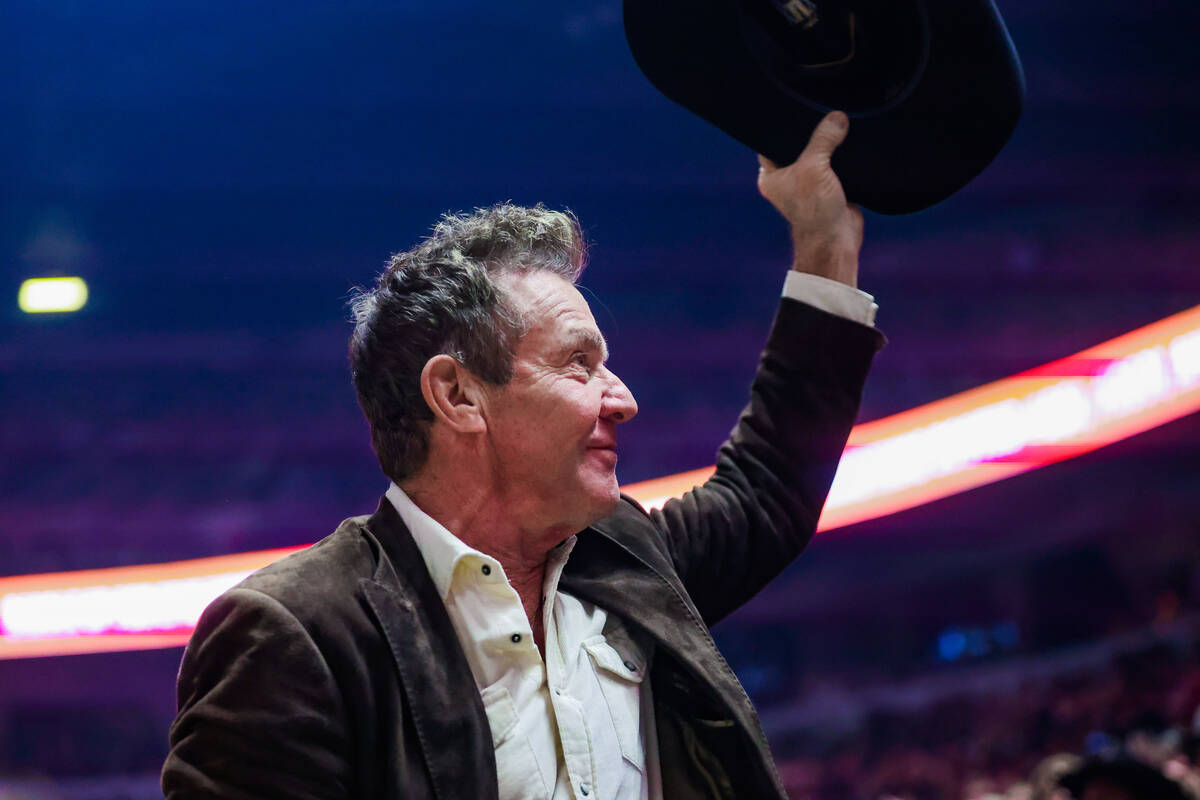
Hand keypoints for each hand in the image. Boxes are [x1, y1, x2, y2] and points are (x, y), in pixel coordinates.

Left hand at [757, 111, 862, 287]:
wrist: (836, 241)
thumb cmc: (815, 210)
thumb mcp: (814, 167)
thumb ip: (823, 139)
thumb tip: (837, 117)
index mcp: (771, 175)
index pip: (771, 141)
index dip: (783, 124)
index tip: (795, 104)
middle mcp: (788, 178)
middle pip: (798, 145)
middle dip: (811, 131)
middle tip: (822, 107)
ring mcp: (809, 182)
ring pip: (819, 154)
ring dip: (830, 143)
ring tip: (839, 119)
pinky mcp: (831, 186)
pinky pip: (837, 164)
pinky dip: (844, 155)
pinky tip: (852, 137)